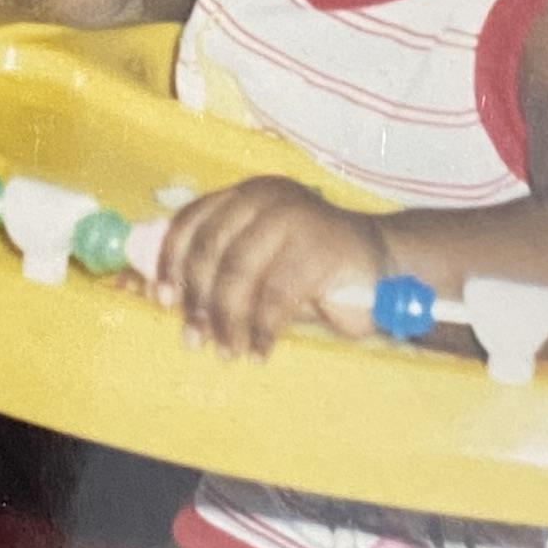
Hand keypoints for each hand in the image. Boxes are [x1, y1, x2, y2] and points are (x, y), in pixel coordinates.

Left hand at [152, 179, 392, 360]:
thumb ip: (222, 268)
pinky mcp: (318, 246)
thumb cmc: (314, 272)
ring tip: (228, 352)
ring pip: (239, 272)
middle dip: (198, 300)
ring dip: (227, 320)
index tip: (162, 300)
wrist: (385, 268)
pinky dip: (262, 330)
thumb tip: (168, 296)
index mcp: (245, 195)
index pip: (192, 220)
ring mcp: (294, 216)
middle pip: (210, 248)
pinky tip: (260, 352)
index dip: (170, 261)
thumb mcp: (262, 264)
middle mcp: (265, 197)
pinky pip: (275, 295)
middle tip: (194, 340)